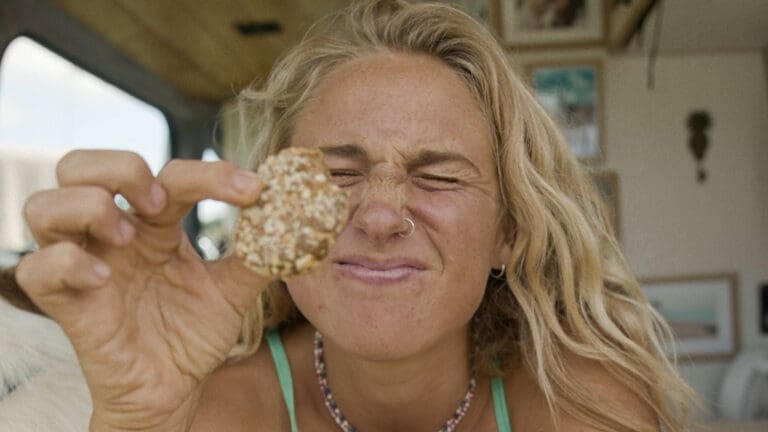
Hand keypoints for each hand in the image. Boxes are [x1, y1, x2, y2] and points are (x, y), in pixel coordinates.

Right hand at [16, 150, 269, 431]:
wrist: (172, 390)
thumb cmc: (193, 335)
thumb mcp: (232, 291)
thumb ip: (257, 256)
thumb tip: (293, 221)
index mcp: (153, 225)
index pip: (169, 174)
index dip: (211, 173)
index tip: (254, 190)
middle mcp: (113, 235)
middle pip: (80, 165)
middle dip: (119, 167)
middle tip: (161, 203)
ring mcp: (83, 265)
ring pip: (44, 205)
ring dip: (88, 207)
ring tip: (129, 239)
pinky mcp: (64, 303)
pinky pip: (37, 269)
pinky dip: (66, 262)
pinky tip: (102, 277)